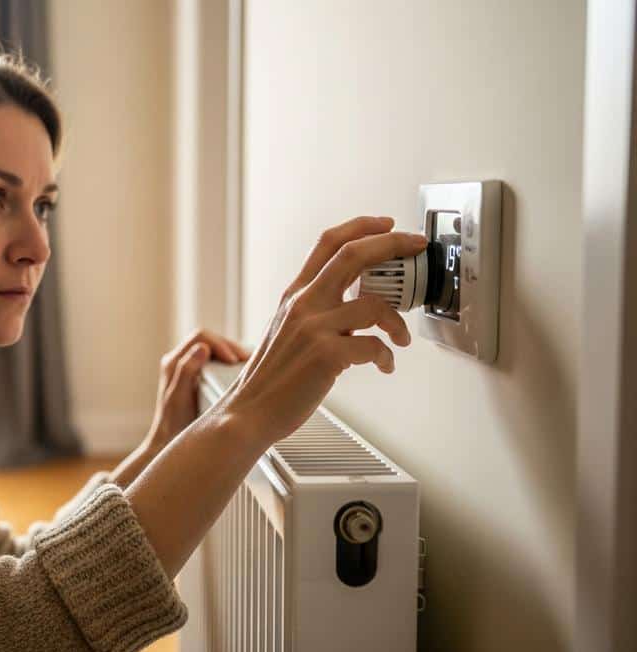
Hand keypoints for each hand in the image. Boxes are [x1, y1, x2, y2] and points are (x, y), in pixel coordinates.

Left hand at [140, 328, 251, 454]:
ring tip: (249, 365)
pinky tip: (242, 374)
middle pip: (210, 340)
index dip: (221, 344)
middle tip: (249, 361)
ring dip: (232, 354)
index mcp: (173, 362)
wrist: (167, 444)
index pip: (201, 337)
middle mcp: (179, 361)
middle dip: (231, 347)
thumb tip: (203, 347)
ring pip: (214, 350)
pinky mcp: (197, 378)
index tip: (234, 360)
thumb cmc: (173, 425)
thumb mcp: (178, 398)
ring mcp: (188, 369)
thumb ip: (186, 371)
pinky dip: (230, 364)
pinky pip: (216, 362)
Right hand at [217, 216, 426, 450]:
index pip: (328, 243)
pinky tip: (385, 365)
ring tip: (401, 338)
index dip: (362, 226)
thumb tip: (358, 307)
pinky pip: (374, 346)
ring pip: (375, 304)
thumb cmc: (271, 380)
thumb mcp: (286, 331)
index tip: (388, 224)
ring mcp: (314, 327)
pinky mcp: (327, 355)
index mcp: (294, 295)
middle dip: (393, 244)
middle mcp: (303, 304)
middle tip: (415, 247)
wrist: (250, 412)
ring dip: (398, 322)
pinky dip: (387, 356)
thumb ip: (317, 313)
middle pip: (353, 254)